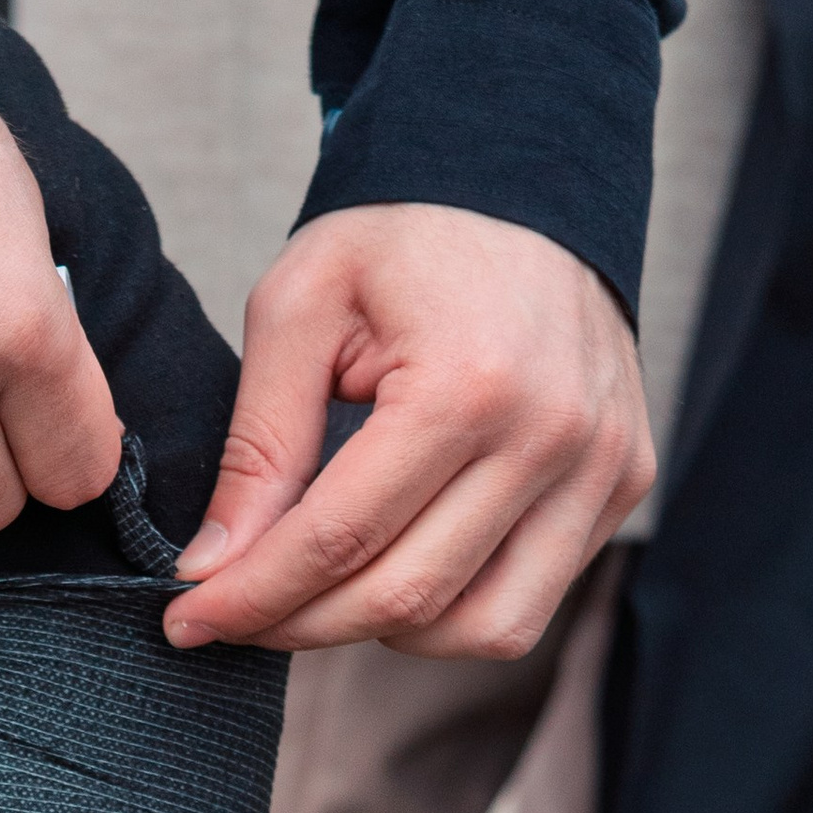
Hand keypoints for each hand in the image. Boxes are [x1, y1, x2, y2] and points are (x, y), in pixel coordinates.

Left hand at [166, 206, 653, 656]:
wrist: (525, 181)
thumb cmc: (404, 238)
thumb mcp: (299, 308)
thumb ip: (257, 445)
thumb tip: (213, 571)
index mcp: (467, 382)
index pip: (339, 539)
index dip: (253, 596)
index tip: (188, 621)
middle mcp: (552, 434)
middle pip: (404, 598)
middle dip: (301, 625)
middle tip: (239, 616)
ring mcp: (602, 465)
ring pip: (480, 629)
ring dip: (385, 631)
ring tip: (328, 588)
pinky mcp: (623, 483)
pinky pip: (530, 605)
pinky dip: (454, 613)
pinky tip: (404, 565)